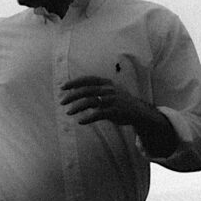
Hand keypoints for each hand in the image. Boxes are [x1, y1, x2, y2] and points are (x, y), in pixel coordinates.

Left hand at [60, 75, 177, 155]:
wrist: (138, 111)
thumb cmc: (119, 101)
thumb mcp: (109, 91)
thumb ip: (94, 90)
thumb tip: (75, 91)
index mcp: (106, 83)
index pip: (88, 79)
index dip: (74, 82)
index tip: (62, 87)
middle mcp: (108, 89)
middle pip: (87, 90)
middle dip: (72, 96)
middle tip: (62, 102)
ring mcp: (112, 100)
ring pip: (91, 102)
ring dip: (77, 107)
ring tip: (68, 112)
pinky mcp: (114, 111)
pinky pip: (98, 114)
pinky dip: (88, 118)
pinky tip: (80, 121)